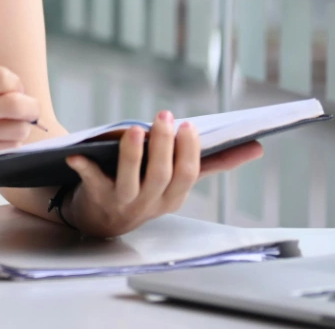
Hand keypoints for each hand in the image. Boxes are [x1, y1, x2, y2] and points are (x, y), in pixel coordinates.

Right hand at [0, 64, 43, 182]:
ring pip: (16, 132)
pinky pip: (3, 151)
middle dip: (31, 106)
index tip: (13, 87)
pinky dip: (8, 144)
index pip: (3, 78)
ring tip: (10, 124)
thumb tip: (13, 85)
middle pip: (16, 106)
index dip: (16, 83)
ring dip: (21, 127)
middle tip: (28, 107)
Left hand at [60, 111, 263, 238]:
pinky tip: (77, 153)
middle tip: (163, 116)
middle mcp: (150, 202)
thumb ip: (212, 163)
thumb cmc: (146, 188)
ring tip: (134, 129)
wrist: (101, 218)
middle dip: (163, 146)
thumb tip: (257, 148)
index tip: (189, 126)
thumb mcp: (178, 180)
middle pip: (161, 176)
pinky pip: (91, 182)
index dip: (189, 151)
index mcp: (173, 196)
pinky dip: (84, 167)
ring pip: (130, 181)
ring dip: (133, 155)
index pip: (188, 175)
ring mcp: (123, 202)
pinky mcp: (95, 198)